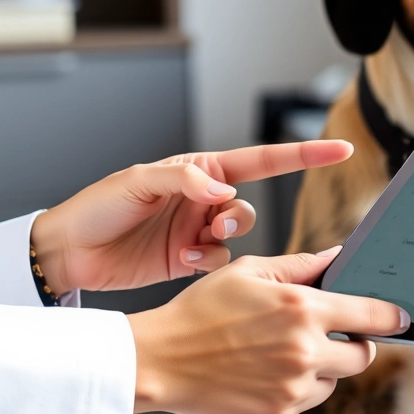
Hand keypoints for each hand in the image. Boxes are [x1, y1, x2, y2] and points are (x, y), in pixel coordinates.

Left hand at [28, 140, 352, 294]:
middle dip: (237, 215)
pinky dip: (208, 263)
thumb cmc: (98, 207)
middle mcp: (203, 197)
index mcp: (198, 168)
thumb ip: (184, 179)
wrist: (71, 251)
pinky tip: (183, 262)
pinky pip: (220, 262)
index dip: (304, 154)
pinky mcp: (190, 260)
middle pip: (249, 205)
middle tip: (211, 223)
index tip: (341, 149)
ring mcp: (198, 229)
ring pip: (238, 236)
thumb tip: (223, 190)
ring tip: (190, 246)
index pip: (261, 159)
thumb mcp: (137, 182)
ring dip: (221, 241)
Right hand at [126, 248, 407, 413]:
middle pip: (363, 355)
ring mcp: (294, 386)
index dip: (391, 316)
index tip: (399, 317)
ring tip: (285, 350)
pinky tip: (267, 369)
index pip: (372, 316)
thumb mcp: (249, 272)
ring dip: (324, 367)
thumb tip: (337, 256)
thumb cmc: (200, 310)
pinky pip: (309, 398)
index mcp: (301, 309)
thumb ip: (300, 265)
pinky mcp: (280, 411)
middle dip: (356, 344)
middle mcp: (305, 350)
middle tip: (333, 334)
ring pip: (336, 380)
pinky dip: (300, 386)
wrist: (161, 359)